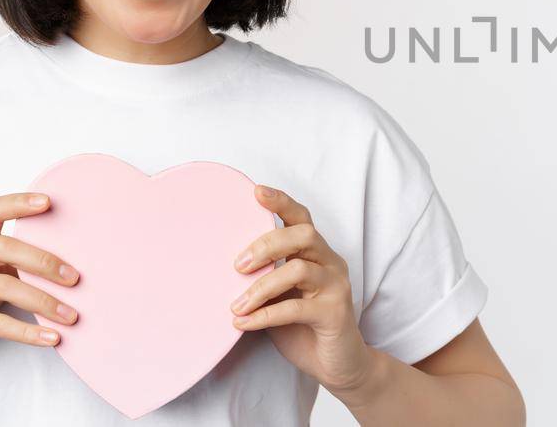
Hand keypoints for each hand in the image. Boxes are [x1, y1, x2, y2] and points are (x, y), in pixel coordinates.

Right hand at [0, 193, 80, 361]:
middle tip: (75, 278)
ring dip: (44, 302)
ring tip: (72, 315)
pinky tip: (52, 337)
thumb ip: (11, 260)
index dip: (18, 202)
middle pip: (6, 247)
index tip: (49, 201)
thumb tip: (66, 265)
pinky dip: (28, 332)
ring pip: (6, 287)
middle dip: (44, 262)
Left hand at [230, 185, 378, 398]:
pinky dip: (265, 314)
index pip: (301, 218)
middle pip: (303, 235)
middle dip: (267, 244)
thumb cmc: (303, 327)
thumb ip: (263, 278)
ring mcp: (336, 287)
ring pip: (299, 270)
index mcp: (316, 253)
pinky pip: (296, 308)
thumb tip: (219, 268)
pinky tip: (243, 323)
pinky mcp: (335, 313)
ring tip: (235, 305)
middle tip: (237, 265)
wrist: (337, 364)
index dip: (281, 202)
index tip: (255, 191)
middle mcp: (330, 263)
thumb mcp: (279, 296)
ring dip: (261, 286)